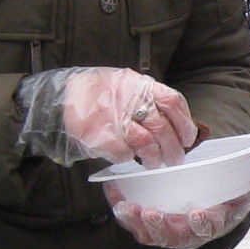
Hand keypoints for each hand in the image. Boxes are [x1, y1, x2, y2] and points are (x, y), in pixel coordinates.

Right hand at [17, 66, 196, 166]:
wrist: (60, 95)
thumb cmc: (97, 92)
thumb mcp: (125, 85)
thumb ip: (148, 99)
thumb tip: (174, 124)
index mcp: (139, 84)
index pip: (173, 102)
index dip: (185, 123)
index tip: (189, 138)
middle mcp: (129, 99)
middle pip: (162, 127)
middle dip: (173, 148)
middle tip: (175, 159)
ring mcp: (114, 117)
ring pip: (146, 143)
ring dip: (155, 158)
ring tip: (156, 164)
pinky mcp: (98, 135)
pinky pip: (123, 153)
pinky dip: (129, 159)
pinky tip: (129, 159)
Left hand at [107, 165, 249, 248]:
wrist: (206, 203)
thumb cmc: (223, 196)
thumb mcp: (241, 188)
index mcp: (211, 224)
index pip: (207, 227)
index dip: (202, 223)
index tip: (197, 213)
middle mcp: (188, 233)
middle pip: (174, 236)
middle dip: (162, 226)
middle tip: (152, 212)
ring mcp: (166, 232)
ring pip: (151, 234)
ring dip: (138, 224)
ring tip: (129, 209)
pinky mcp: (148, 226)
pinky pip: (134, 225)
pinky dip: (123, 214)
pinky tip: (115, 199)